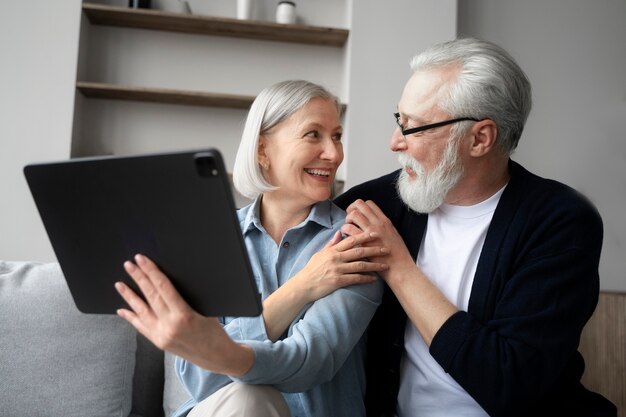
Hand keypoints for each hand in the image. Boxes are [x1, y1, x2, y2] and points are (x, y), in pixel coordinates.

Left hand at [115, 254, 252, 375]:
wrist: (216, 357)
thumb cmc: (214, 332)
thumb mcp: (205, 310)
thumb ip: (186, 299)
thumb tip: (168, 283)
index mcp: (184, 315)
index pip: (163, 288)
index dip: (151, 272)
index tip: (142, 260)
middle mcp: (170, 326)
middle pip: (150, 296)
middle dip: (139, 278)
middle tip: (129, 264)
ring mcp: (162, 336)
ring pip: (141, 311)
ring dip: (129, 296)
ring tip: (119, 284)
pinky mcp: (158, 343)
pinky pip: (141, 327)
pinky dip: (131, 317)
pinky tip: (122, 309)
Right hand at [292, 230, 388, 303]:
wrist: (303, 285)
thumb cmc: (312, 269)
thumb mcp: (320, 253)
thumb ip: (331, 244)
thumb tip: (339, 232)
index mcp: (332, 250)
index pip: (350, 240)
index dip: (364, 236)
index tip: (375, 234)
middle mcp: (336, 258)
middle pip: (358, 251)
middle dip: (374, 249)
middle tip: (386, 249)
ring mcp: (337, 270)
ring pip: (360, 265)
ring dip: (374, 265)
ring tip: (385, 265)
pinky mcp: (338, 281)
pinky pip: (355, 278)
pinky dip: (366, 278)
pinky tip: (374, 278)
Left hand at [343, 199, 415, 280]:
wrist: (399, 266)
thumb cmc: (397, 253)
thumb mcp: (393, 234)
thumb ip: (383, 226)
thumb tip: (373, 222)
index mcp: (385, 220)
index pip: (369, 203)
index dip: (360, 206)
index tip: (357, 214)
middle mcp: (377, 223)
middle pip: (359, 204)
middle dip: (351, 209)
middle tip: (350, 219)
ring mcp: (371, 231)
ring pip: (353, 214)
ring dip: (347, 219)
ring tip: (348, 228)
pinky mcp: (364, 241)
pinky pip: (349, 229)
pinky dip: (345, 230)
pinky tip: (347, 236)